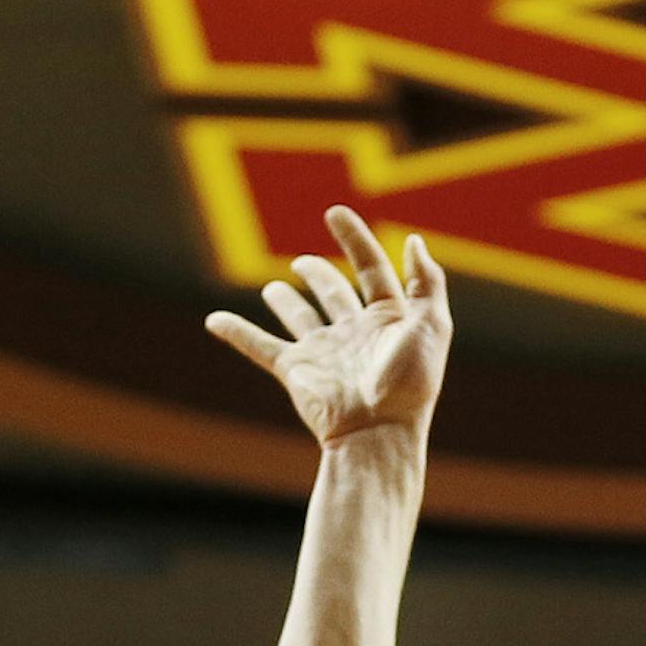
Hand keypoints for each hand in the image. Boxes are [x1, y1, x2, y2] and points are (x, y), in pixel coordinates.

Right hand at [205, 205, 450, 446]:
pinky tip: (215, 320)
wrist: (378, 432)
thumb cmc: (409, 383)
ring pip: (300, 319)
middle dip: (319, 276)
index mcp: (388, 321)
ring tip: (273, 289)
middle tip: (302, 263)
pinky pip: (259, 346)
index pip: (372, 270)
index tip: (335, 213)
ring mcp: (323, 352)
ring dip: (285, 302)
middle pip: (335, 295)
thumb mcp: (431, 326)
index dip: (356, 240)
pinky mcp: (296, 371)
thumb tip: (414, 241)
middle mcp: (355, 334)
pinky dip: (236, 332)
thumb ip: (426, 282)